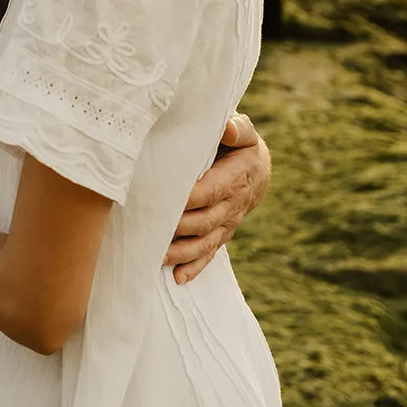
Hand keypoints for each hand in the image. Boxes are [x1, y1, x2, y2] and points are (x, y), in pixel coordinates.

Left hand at [163, 114, 269, 284]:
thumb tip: (229, 128)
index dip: (188, 198)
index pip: (209, 191)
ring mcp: (227, 223)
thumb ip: (238, 128)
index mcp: (234, 179)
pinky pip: (209, 253)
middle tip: (149, 228)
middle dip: (177, 227)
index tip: (163, 198)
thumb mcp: (244, 132)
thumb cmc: (241, 144)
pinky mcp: (222, 233)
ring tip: (156, 257)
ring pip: (204, 242)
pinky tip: (178, 278)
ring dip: (181, 252)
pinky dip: (194, 267)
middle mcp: (231, 206)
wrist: (258, 168)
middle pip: (203, 221)